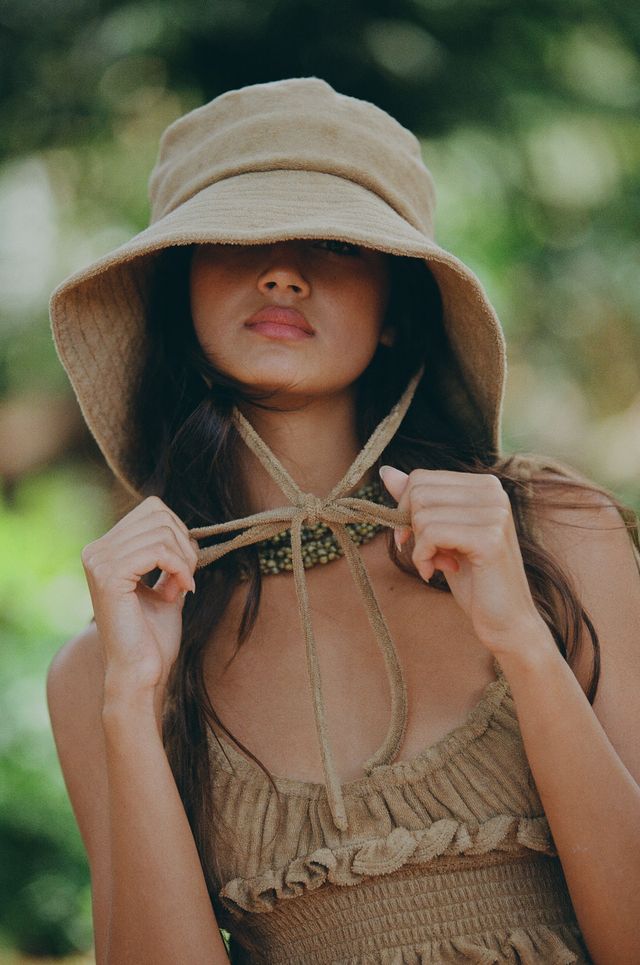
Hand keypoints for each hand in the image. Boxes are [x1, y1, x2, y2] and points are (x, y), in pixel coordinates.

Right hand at [81, 496, 198, 697]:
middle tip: (188, 576)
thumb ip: (169, 559)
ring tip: (185, 585)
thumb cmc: (152, 637)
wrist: (141, 672)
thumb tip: (184, 530)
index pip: (152, 509)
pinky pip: (158, 551)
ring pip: (161, 531)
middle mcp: (95, 551)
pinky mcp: (109, 575)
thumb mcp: (164, 587)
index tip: (186, 566)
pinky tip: (184, 589)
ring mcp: (98, 561)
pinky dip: (180, 568)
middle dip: (184, 543)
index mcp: (104, 550)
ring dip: (185, 558)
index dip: (179, 531)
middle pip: (157, 513)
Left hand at [380, 466, 545, 652]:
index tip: (413, 537)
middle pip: (419, 492)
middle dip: (412, 528)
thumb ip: (418, 502)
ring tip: (440, 565)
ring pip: (422, 514)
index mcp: (485, 485)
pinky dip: (423, 557)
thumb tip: (386, 472)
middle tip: (428, 555)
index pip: (421, 478)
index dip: (406, 510)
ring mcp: (494, 513)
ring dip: (420, 548)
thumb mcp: (440, 534)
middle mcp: (494, 491)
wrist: (507, 621)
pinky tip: (437, 571)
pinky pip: (431, 534)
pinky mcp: (489, 538)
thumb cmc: (474, 579)